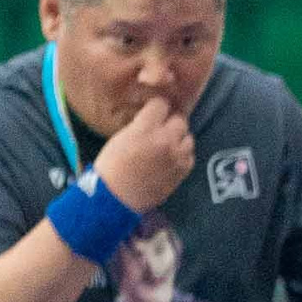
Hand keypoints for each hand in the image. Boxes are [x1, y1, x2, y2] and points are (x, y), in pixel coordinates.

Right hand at [92, 96, 196, 211]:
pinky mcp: (182, 171)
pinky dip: (182, 155)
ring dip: (179, 138)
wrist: (116, 197)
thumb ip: (142, 124)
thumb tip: (155, 118)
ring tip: (167, 145)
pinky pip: (190, 156)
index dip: (157, 107)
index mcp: (146, 128)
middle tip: (161, 129)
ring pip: (188, 137)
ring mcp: (177, 156)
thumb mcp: (122, 136)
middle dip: (170, 122)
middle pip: (180, 120)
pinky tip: (171, 159)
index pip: (161, 104)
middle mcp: (165, 140)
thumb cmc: (112, 166)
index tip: (153, 112)